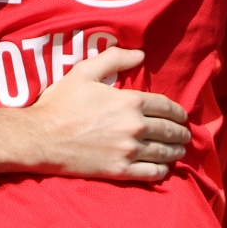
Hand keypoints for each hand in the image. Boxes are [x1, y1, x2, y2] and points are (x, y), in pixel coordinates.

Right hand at [12, 47, 188, 179]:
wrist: (41, 137)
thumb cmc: (60, 103)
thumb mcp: (83, 72)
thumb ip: (113, 59)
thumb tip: (140, 54)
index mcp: (129, 102)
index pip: (166, 106)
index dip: (178, 111)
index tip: (181, 115)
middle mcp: (135, 127)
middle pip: (170, 131)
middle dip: (181, 132)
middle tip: (184, 134)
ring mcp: (129, 151)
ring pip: (166, 152)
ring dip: (176, 151)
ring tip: (178, 150)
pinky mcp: (122, 170)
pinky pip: (153, 173)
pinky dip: (163, 170)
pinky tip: (163, 167)